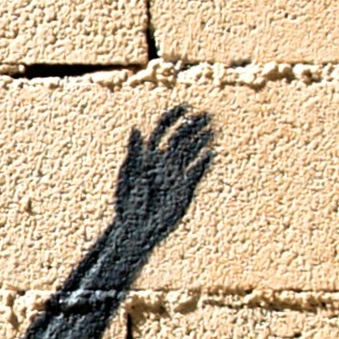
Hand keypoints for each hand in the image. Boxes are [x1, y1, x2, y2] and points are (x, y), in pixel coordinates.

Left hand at [108, 107, 216, 254]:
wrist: (137, 231)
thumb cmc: (127, 204)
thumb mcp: (128, 176)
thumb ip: (134, 153)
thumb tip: (136, 130)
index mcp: (149, 154)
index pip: (162, 130)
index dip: (174, 117)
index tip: (185, 107)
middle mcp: (163, 161)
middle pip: (181, 138)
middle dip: (193, 125)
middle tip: (206, 115)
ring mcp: (175, 174)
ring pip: (191, 152)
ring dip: (201, 141)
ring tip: (212, 131)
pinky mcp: (185, 189)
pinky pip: (196, 173)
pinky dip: (203, 163)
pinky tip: (209, 155)